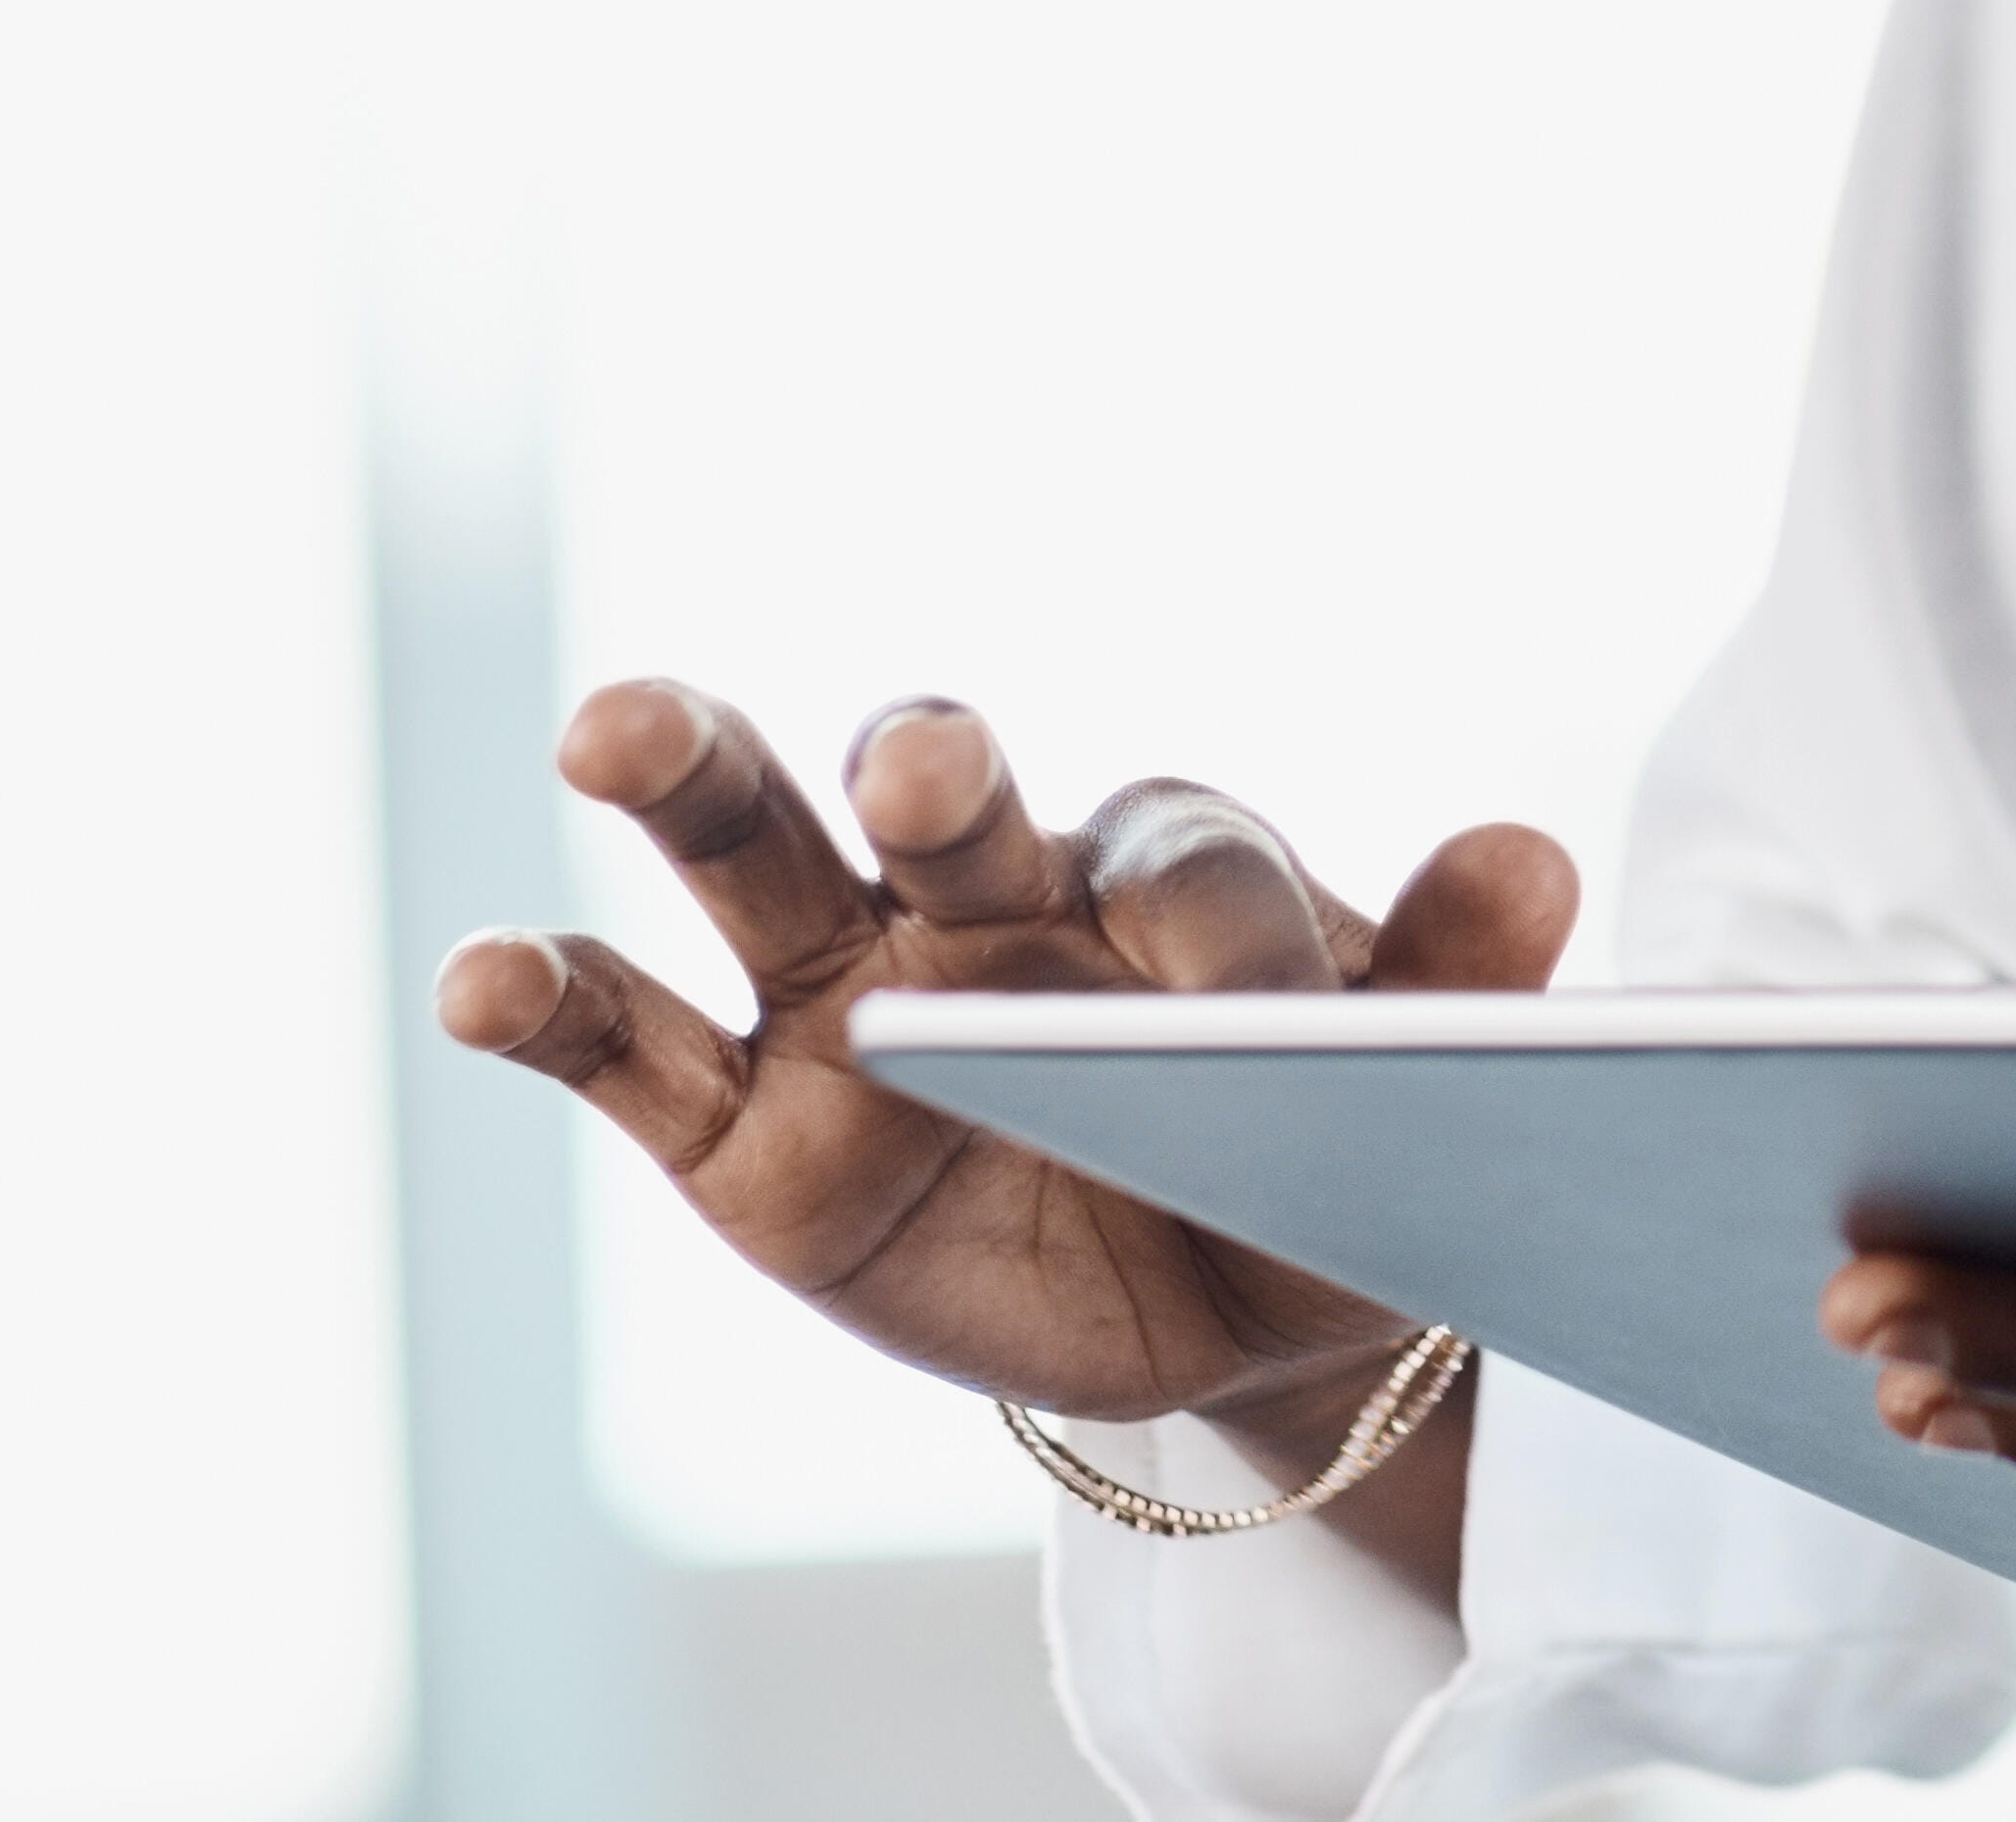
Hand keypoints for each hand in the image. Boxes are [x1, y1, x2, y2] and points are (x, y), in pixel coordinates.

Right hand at [434, 679, 1572, 1464]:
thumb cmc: (1317, 1156)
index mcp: (1169, 878)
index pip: (1180, 861)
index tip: (1216, 968)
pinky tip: (478, 977)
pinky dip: (547, 999)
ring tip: (620, 722)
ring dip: (695, 773)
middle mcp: (991, 893)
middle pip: (947, 791)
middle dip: (943, 768)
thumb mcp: (1403, 1106)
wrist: (1212, 1292)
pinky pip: (624, 1044)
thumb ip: (1454, 982)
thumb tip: (1536, 852)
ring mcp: (846, 994)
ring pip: (757, 851)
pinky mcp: (734, 1123)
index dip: (1202, 911)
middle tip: (938, 765)